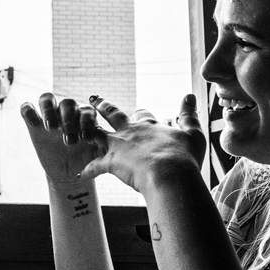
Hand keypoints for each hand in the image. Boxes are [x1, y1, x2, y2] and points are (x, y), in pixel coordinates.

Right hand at [20, 93, 103, 182]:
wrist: (68, 172)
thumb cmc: (85, 160)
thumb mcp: (98, 155)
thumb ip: (104, 146)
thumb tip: (113, 143)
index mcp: (85, 116)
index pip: (86, 111)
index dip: (86, 122)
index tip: (86, 139)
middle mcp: (67, 111)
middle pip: (67, 103)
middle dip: (69, 121)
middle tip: (70, 141)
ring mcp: (49, 115)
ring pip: (47, 99)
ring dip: (49, 111)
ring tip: (51, 128)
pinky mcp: (32, 122)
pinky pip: (27, 109)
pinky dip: (29, 112)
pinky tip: (35, 125)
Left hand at [81, 94, 206, 195]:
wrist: (170, 175)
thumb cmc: (184, 157)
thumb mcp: (193, 134)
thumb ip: (189, 115)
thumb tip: (190, 95)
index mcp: (149, 126)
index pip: (142, 114)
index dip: (140, 115)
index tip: (139, 113)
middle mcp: (131, 131)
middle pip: (113, 114)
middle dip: (103, 107)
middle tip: (93, 100)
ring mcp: (118, 146)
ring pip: (97, 133)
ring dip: (86, 131)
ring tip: (76, 129)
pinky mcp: (111, 162)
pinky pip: (94, 165)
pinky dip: (87, 170)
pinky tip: (80, 174)